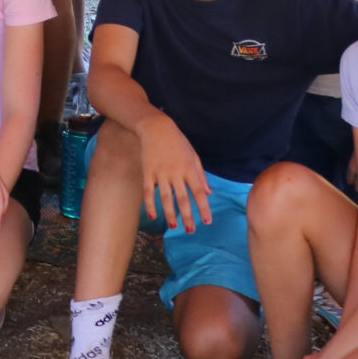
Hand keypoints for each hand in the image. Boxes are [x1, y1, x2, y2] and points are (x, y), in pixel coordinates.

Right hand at [135, 116, 212, 232]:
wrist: (156, 128)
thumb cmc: (177, 142)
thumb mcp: (193, 155)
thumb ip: (201, 175)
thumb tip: (209, 193)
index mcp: (189, 169)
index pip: (199, 192)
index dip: (203, 208)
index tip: (207, 222)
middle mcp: (176, 172)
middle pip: (183, 198)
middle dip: (187, 216)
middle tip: (191, 231)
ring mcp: (161, 173)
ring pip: (166, 198)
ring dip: (170, 213)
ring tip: (174, 226)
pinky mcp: (148, 172)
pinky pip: (148, 191)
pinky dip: (150, 204)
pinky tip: (153, 216)